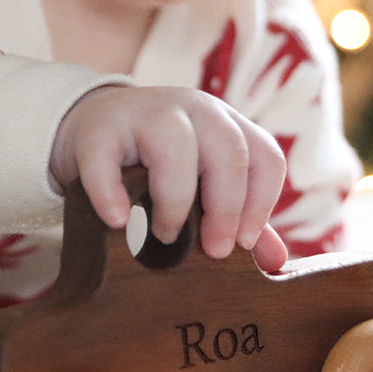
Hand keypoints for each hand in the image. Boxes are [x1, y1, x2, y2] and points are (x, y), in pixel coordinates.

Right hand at [51, 85, 288, 270]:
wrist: (97, 123)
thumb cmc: (161, 161)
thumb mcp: (203, 181)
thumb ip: (239, 216)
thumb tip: (275, 262)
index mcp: (226, 123)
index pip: (264, 156)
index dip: (262, 203)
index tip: (243, 243)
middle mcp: (194, 108)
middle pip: (228, 150)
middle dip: (227, 207)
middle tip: (214, 251)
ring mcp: (145, 112)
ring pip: (174, 147)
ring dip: (175, 201)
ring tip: (165, 237)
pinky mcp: (99, 128)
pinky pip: (106, 160)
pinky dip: (110, 193)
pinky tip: (117, 221)